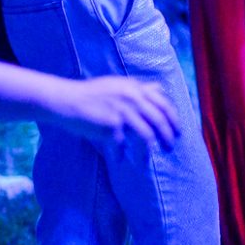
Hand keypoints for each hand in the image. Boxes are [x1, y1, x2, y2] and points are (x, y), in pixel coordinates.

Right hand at [48, 76, 179, 151]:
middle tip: (170, 147)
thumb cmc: (91, 94)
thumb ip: (138, 88)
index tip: (177, 130)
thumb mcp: (117, 84)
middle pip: (159, 120)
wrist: (67, 100)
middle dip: (168, 135)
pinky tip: (119, 160)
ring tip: (147, 160)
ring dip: (150, 150)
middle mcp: (131, 97)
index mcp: (135, 87)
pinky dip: (121, 154)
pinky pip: (123, 144)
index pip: (164, 103)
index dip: (174, 118)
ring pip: (146, 135)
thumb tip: (159, 89)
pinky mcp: (111, 125)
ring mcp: (122, 111)